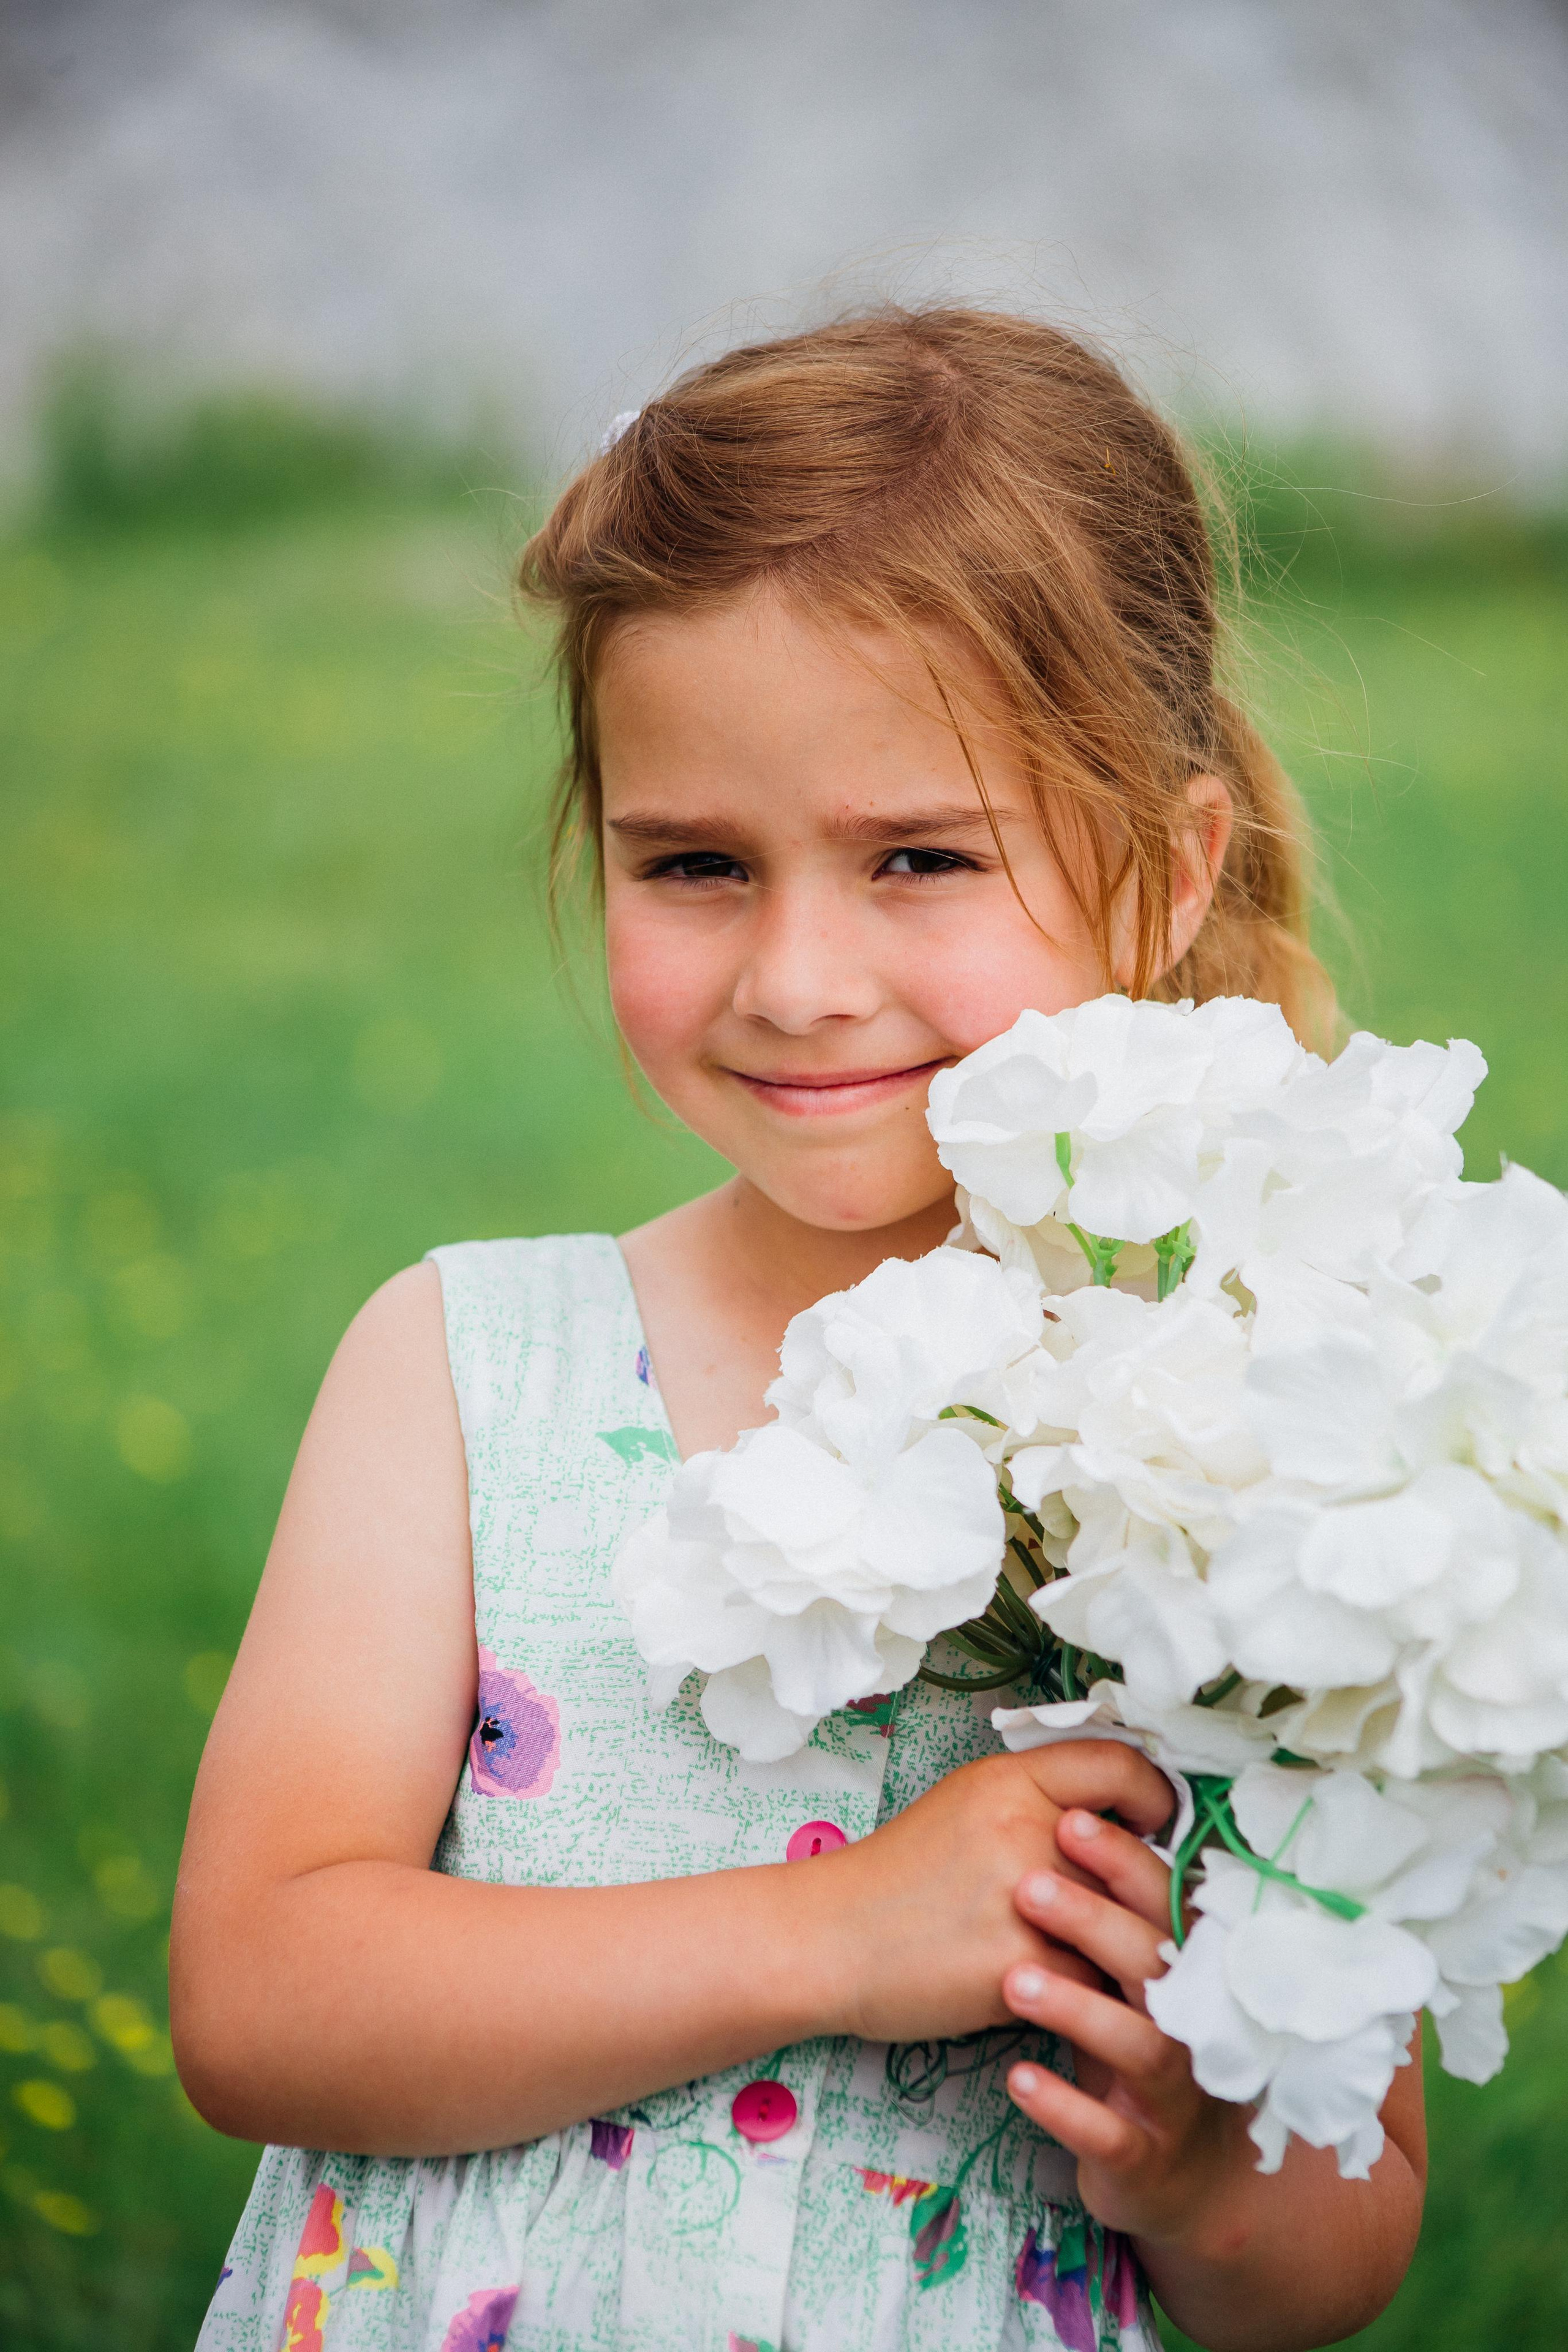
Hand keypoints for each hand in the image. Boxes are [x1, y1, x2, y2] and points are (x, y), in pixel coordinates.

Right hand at [807, 1741, 1175, 2046]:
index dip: (1156, 1796)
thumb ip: (1038, 1804)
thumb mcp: (966, 1808)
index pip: (1120, 1765)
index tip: (1157, 1824)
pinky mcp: (1020, 1966)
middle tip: (1137, 1907)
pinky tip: (1064, 1994)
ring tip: (1112, 1958)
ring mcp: (1023, 1898)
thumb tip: (1121, 1826)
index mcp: (1009, 1780)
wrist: (825, 1940)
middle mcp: (1022, 1827)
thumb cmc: (896, 1878)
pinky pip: (1089, 1983)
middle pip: (1131, 1855)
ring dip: (1120, 1948)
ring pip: (1119, 1926)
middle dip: (1141, 1887)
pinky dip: (1083, 1994)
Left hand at [1001, 1807, 1252, 2245]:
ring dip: (1077, 2008)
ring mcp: (1170, 2095)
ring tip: (1012, 1980)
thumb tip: (1072, 1806)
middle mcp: (1189, 2025)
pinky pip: (1109, 2133)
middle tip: (1028, 1885)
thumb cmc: (1132, 2045)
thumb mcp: (1124, 1978)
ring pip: (1140, 2045)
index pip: (1165, 1901)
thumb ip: (1113, 1911)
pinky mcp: (1142, 2156)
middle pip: (1157, 1961)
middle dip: (1095, 1919)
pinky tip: (1017, 2077)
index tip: (1068, 1819)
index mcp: (1183, 1968)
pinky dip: (1065, 2105)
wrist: (1171, 2177)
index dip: (1125, 1859)